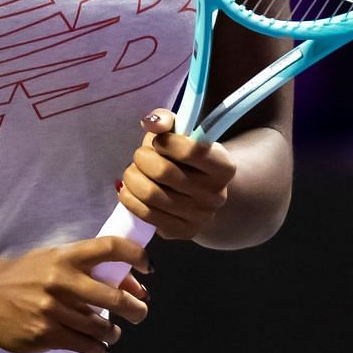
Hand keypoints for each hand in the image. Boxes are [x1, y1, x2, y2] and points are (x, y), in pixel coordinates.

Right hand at [0, 236, 149, 352]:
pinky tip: (98, 348)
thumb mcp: (53, 259)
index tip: (149, 268)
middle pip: (115, 296)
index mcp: (66, 256)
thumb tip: (130, 284)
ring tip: (112, 332)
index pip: (111, 247)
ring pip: (101, 326)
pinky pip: (83, 345)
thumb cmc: (24, 274)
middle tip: (139, 312)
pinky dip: (97, 349)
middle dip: (135, 308)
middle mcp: (62, 281)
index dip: (137, 256)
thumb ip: (87, 268)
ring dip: (113, 332)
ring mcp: (53, 310)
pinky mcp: (44, 334)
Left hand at [118, 108, 236, 240]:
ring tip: (133, 172)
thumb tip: (150, 123)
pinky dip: (128, 198)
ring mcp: (200, 217)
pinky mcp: (182, 232)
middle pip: (163, 172)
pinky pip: (145, 214)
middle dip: (141, 158)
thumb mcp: (182, 133)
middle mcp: (216, 195)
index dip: (164, 141)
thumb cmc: (185, 158)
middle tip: (140, 156)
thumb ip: (167, 120)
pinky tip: (129, 189)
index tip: (158, 141)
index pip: (190, 150)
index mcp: (224, 167)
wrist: (199, 193)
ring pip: (150, 194)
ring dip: (131, 178)